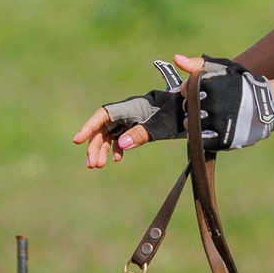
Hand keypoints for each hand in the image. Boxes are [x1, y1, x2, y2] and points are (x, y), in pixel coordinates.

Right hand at [73, 54, 198, 168]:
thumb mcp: (162, 125)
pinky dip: (117, 148)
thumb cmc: (180, 113)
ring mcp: (135, 119)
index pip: (104, 115)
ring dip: (103, 149)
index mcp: (132, 106)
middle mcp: (130, 112)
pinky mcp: (141, 126)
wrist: (196, 109)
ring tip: (98, 165)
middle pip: (104, 127)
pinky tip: (117, 159)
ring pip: (111, 133)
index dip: (89, 127)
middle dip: (95, 145)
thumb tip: (120, 146)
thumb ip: (141, 134)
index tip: (78, 141)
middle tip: (92, 165)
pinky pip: (122, 136)